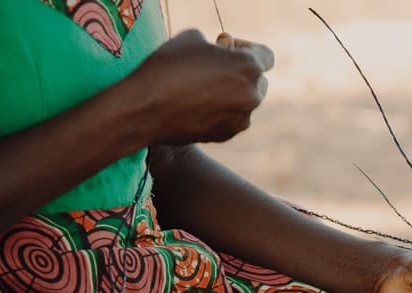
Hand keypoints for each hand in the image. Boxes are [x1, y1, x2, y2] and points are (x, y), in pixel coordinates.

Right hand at [124, 30, 274, 144]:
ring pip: (245, 102)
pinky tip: (195, 104)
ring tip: (200, 87)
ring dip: (231, 93)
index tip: (226, 48)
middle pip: (259, 80)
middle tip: (214, 67)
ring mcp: (241, 119)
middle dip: (241, 73)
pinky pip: (231, 118)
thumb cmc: (166, 67)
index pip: (266, 56)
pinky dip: (220, 111)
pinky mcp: (228, 134)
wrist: (144, 108)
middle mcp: (252, 95)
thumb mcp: (192, 38)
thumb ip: (218, 44)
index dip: (247, 47)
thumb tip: (224, 51)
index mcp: (248, 67)